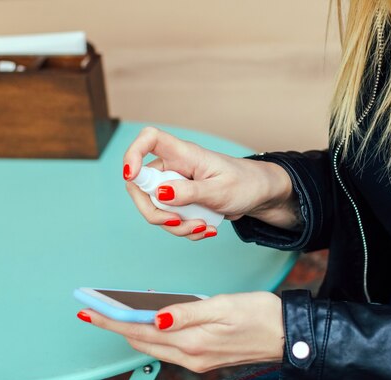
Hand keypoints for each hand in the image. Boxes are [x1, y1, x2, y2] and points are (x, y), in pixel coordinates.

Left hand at [78, 292, 283, 372]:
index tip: (90, 310)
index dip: (112, 319)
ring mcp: (196, 360)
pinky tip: (151, 319)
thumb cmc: (260, 316)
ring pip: (153, 345)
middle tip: (95, 309)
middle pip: (141, 340)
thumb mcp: (222, 306)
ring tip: (116, 311)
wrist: (287, 336)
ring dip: (133, 329)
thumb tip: (154, 318)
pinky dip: (153, 333)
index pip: (139, 330)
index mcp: (192, 342)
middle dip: (115, 325)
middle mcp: (190, 356)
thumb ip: (186, 313)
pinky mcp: (203, 357)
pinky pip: (168, 347)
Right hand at [122, 127, 296, 239]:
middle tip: (177, 224)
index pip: (148, 139)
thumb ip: (189, 192)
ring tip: (203, 228)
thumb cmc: (245, 184)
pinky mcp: (179, 200)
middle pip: (141, 184)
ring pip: (154, 207)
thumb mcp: (220, 191)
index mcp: (183, 153)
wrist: (259, 195)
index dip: (133, 154)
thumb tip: (160, 194)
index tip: (131, 175)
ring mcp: (174, 184)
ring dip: (175, 226)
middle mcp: (174, 166)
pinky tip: (206, 228)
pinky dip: (184, 229)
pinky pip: (169, 218)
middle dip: (154, 212)